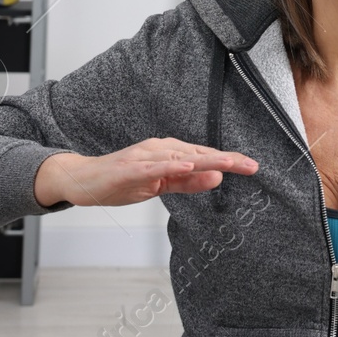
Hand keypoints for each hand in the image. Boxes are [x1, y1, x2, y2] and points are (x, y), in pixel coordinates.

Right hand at [34, 138, 258, 208]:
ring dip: (205, 159)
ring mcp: (144, 157)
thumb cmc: (123, 182)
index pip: (205, 157)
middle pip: (199, 154)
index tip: (253, 167)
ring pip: (180, 158)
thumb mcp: (161, 187)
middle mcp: (160, 149)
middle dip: (226, 159)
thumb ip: (189, 183)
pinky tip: (186, 166)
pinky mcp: (130, 168)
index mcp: (170, 153)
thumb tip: (218, 178)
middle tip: (251, 165)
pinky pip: (153, 167)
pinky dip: (170, 166)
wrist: (84, 180)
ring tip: (228, 162)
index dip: (230, 161)